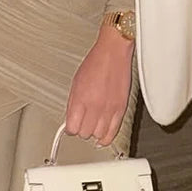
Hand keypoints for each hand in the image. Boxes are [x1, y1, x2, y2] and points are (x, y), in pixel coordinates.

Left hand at [65, 26, 133, 146]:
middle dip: (81, 129)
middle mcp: (95, 106)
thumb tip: (71, 119)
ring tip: (93, 125)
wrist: (113, 53)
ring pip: (98, 136)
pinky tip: (102, 136)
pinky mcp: (121, 109)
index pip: (72, 128)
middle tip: (82, 122)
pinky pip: (113, 132)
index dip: (70, 128)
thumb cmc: (95, 62)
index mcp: (80, 99)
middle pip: (85, 134)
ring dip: (94, 132)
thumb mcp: (76, 82)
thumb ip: (73, 103)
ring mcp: (109, 109)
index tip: (71, 126)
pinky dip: (106, 137)